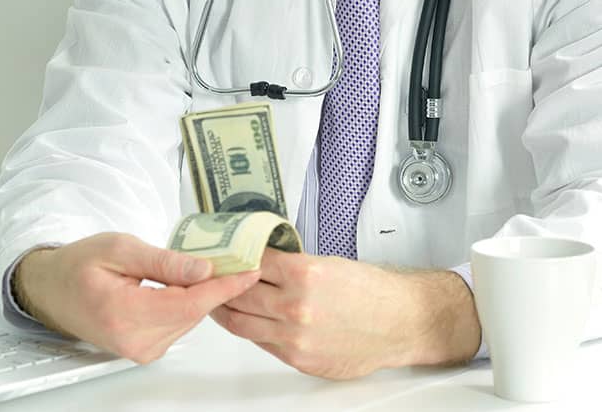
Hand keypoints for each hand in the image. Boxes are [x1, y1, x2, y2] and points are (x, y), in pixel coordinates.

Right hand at [13, 233, 259, 362]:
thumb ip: (163, 261)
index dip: (223, 288)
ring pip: (189, 319)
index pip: (189, 304)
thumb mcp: (119, 249)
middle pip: (193, 312)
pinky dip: (188, 303)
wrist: (52, 290)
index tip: (249, 272)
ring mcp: (140, 350)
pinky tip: (184, 284)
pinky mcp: (145, 350)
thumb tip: (203, 270)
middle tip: (231, 257)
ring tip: (206, 266)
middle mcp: (134, 340)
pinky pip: (179, 324)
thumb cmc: (79, 265)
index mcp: (123, 313)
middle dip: (216, 285)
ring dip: (202, 293)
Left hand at [210, 250, 480, 379]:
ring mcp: (295, 335)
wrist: (401, 323)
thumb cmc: (372, 291)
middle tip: (211, 276)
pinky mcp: (298, 358)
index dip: (235, 257)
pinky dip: (248, 329)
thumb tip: (262, 265)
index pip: (252, 261)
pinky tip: (244, 320)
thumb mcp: (329, 264)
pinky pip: (261, 342)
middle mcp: (295, 305)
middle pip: (239, 292)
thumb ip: (292, 267)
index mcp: (304, 274)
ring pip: (241, 322)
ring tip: (216, 300)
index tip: (226, 254)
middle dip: (222, 283)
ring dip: (224, 310)